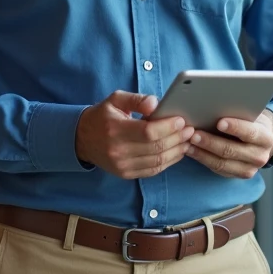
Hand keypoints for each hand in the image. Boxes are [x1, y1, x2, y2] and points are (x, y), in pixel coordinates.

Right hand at [75, 91, 195, 179]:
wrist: (82, 139)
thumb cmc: (102, 116)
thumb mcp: (115, 99)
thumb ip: (136, 99)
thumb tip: (156, 103)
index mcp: (115, 130)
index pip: (148, 132)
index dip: (168, 127)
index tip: (181, 120)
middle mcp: (118, 151)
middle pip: (156, 148)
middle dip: (177, 138)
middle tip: (190, 129)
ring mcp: (122, 165)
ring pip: (157, 162)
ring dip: (176, 151)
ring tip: (187, 140)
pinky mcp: (126, 174)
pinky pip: (152, 170)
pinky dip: (168, 162)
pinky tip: (176, 152)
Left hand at [185, 109, 272, 179]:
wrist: (261, 140)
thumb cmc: (251, 121)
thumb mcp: (250, 114)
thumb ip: (238, 112)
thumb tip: (214, 104)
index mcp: (265, 137)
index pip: (250, 133)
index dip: (235, 127)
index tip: (219, 122)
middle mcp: (260, 156)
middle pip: (232, 150)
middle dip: (211, 142)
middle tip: (194, 134)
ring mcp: (249, 169)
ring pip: (222, 163)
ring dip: (203, 153)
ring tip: (188, 143)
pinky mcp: (238, 175)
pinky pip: (218, 169)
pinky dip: (203, 159)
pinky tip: (192, 150)